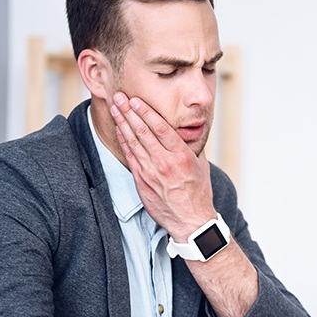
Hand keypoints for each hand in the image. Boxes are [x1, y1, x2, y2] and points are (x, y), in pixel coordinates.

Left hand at [110, 92, 216, 241]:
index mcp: (181, 155)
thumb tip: (185, 132)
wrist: (190, 220)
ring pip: (134, 142)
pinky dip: (124, 142)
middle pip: (143, 131)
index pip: (160, 127)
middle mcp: (164, 161)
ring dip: (123, 123)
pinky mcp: (142, 181)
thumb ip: (190, 147)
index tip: (136, 99)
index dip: (145, 111)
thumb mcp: (201, 165)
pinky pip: (131, 157)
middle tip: (119, 96)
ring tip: (115, 108)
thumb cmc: (198, 193)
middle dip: (129, 111)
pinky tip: (119, 130)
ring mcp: (151, 172)